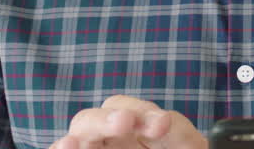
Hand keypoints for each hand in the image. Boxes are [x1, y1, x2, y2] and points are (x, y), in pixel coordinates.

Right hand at [49, 95, 205, 148]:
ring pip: (76, 137)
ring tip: (73, 143)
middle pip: (92, 119)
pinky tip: (66, 147)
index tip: (161, 125)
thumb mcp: (187, 146)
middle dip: (106, 119)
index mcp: (135, 126)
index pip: (126, 108)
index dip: (141, 112)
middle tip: (124, 123)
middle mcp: (110, 139)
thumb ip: (178, 133)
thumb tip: (162, 122)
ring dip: (74, 139)